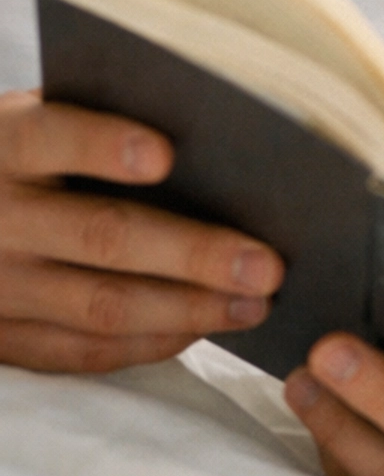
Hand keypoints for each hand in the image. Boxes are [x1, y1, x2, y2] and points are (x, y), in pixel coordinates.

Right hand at [0, 89, 283, 371]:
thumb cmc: (19, 159)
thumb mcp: (31, 124)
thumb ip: (93, 124)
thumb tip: (212, 140)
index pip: (47, 137)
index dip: (103, 145)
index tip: (166, 154)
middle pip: (98, 236)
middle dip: (191, 253)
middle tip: (266, 265)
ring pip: (100, 306)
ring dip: (188, 308)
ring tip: (256, 303)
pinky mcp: (3, 339)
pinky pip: (83, 351)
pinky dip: (151, 342)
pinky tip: (204, 326)